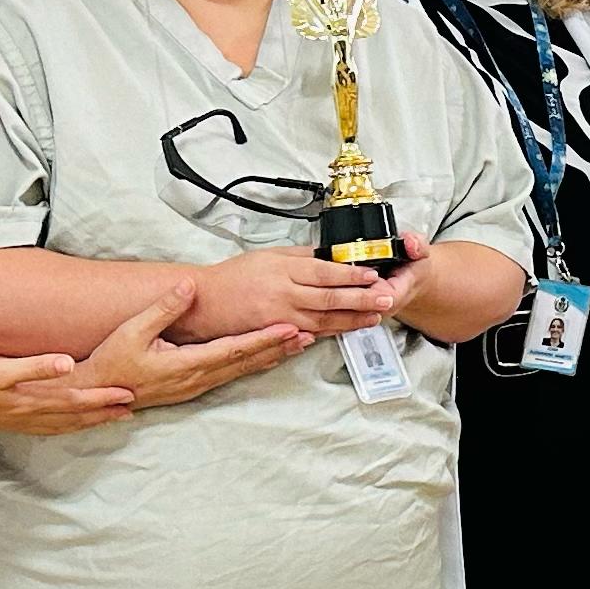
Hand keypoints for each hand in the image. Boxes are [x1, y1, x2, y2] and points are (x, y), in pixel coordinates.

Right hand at [0, 351, 135, 436]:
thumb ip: (34, 366)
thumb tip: (68, 363)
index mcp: (28, 401)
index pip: (76, 401)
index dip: (103, 398)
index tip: (128, 395)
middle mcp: (26, 415)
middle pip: (74, 417)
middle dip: (103, 414)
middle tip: (129, 411)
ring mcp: (17, 421)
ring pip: (61, 425)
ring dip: (86, 422)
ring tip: (107, 419)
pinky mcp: (6, 422)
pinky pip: (45, 428)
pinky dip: (63, 426)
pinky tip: (65, 424)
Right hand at [78, 278, 311, 409]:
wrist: (100, 392)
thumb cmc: (114, 363)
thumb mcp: (133, 331)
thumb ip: (164, 308)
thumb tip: (188, 288)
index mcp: (186, 364)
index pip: (234, 349)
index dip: (263, 340)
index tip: (287, 329)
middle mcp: (198, 378)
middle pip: (246, 361)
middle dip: (278, 348)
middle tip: (306, 335)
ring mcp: (197, 385)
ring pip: (242, 370)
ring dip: (271, 356)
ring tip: (297, 344)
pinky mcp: (195, 386)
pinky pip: (232, 374)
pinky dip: (253, 363)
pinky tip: (266, 357)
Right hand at [195, 245, 409, 339]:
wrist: (205, 302)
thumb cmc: (233, 277)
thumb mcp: (267, 256)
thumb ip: (300, 256)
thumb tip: (329, 255)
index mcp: (283, 269)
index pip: (325, 271)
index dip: (352, 275)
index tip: (373, 274)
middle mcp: (284, 294)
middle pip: (330, 297)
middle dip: (362, 299)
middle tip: (385, 298)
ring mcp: (280, 317)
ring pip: (324, 319)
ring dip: (352, 319)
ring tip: (375, 316)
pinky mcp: (276, 333)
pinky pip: (309, 333)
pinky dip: (330, 332)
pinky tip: (346, 330)